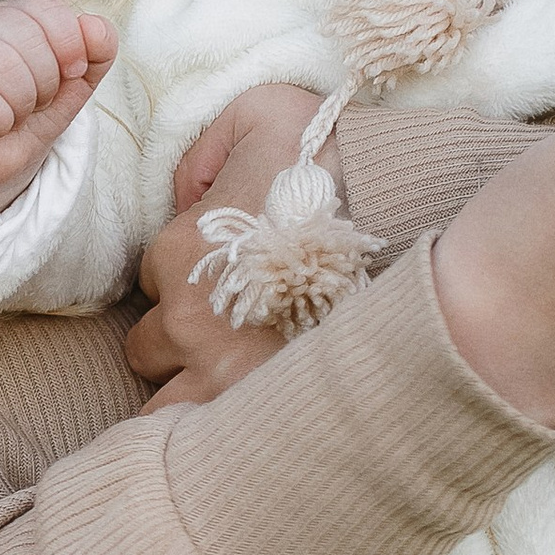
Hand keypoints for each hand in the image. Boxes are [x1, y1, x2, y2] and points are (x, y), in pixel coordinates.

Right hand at [0, 0, 115, 223]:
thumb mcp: (73, 88)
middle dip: (46, 82)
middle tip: (34, 102)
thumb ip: (96, 54)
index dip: (69, 43)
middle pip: (26, 36)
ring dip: (22, 105)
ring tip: (12, 116)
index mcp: (10, 16)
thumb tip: (96, 27)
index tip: (70, 74)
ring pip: (3, 66)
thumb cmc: (27, 120)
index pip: (45, 6)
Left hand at [128, 84, 325, 409]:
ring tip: (234, 383)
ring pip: (161, 409)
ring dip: (191, 393)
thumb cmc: (334, 159)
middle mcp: (185, 318)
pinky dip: (219, 432)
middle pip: (146, 350)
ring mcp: (219, 371)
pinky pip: (203, 440)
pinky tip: (246, 424)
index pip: (151, 280)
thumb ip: (204, 153)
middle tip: (229, 334)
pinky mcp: (256, 407)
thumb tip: (186, 196)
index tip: (228, 276)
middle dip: (182, 342)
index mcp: (177, 252)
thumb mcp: (258, 114)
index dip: (185, 278)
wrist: (408, 213)